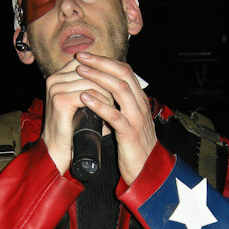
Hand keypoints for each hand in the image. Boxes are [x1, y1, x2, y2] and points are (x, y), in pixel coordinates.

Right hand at [41, 58, 113, 174]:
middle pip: (89, 70)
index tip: (116, 83)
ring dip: (107, 93)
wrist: (58, 149)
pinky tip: (109, 108)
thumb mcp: (80, 102)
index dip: (103, 71)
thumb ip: (91, 86)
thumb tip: (114, 75)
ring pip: (91, 82)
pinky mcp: (60, 100)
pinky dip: (101, 101)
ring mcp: (56, 89)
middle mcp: (54, 79)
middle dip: (107, 82)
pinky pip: (89, 94)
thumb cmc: (72, 127)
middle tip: (120, 94)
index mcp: (58, 76)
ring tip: (115, 103)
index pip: (86, 63)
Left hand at [75, 52, 156, 184]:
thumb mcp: (128, 123)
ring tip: (81, 71)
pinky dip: (99, 104)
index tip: (88, 57)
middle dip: (101, 63)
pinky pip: (115, 115)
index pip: (125, 72)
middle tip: (82, 57)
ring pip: (120, 90)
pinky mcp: (130, 134)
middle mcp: (140, 106)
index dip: (107, 61)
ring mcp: (136, 119)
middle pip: (123, 74)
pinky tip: (85, 98)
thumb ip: (119, 109)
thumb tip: (100, 97)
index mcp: (139, 101)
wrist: (147, 171)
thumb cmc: (135, 148)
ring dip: (98, 78)